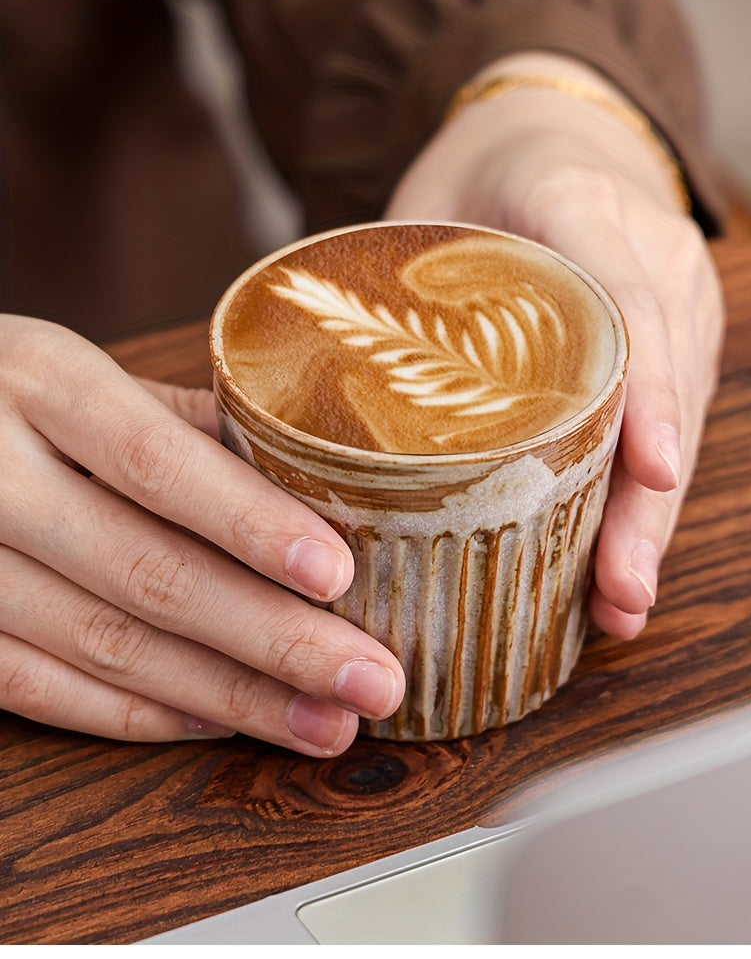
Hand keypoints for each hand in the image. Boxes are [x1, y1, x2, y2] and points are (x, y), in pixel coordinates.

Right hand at [0, 315, 403, 753]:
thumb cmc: (3, 388)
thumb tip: (311, 469)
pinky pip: (41, 688)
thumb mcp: (79, 371)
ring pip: (103, 645)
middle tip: (369, 681)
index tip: (336, 574)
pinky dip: (139, 712)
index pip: (154, 462)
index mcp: (40, 382)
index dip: (247, 522)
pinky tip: (220, 720)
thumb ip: (182, 420)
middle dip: (273, 638)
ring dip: (228, 695)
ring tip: (322, 722)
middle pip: (145, 572)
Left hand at [385, 53, 724, 638]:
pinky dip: (646, 490)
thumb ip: (386, 280)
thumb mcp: (423, 202)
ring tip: (620, 601)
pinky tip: (618, 556)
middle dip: (649, 500)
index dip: (646, 390)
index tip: (651, 471)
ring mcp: (679, 293)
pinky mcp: (681, 332)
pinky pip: (673, 416)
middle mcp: (653, 250)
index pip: (626, 297)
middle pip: (669, 384)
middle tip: (621, 589)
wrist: (549, 131)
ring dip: (654, 515)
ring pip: (682, 415)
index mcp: (580, 202)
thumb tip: (301, 385)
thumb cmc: (477, 173)